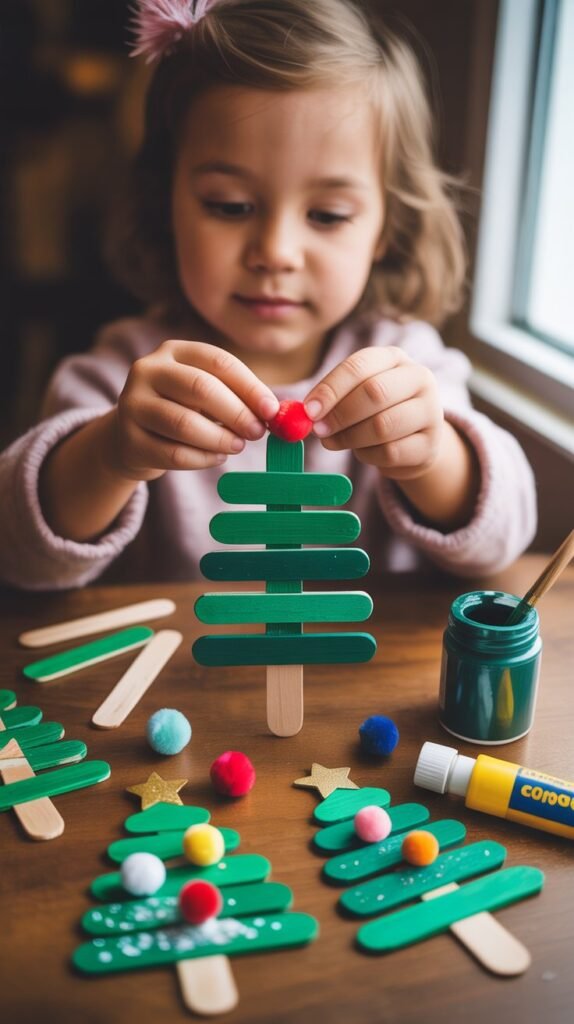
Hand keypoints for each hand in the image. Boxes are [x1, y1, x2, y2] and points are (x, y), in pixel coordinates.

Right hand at [113, 340, 278, 480]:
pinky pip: (174, 454)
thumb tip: (275, 412)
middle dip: (236, 412)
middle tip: (257, 432)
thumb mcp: (207, 395)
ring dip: (220, 438)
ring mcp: (133, 405)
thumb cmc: (182, 411)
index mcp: (173, 351)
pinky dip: (203, 459)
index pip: (218, 361)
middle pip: (199, 387)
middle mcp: (147, 371)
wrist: (132, 438)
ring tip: (238, 446)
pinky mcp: (129, 440)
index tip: (271, 410)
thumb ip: (238, 398)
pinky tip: (217, 457)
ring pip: (184, 423)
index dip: (249, 386)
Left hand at [304, 347, 444, 479]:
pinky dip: (367, 456)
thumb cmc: (375, 411)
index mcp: (394, 358)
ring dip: (350, 438)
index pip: (360, 365)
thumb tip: (307, 412)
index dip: (331, 388)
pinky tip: (362, 452)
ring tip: (334, 442)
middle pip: (375, 393)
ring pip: (382, 426)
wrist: (413, 440)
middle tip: (319, 430)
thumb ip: (333, 398)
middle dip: (340, 414)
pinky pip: (389, 452)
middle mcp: (419, 378)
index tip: (309, 410)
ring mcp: (430, 412)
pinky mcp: (430, 445)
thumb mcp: (355, 394)